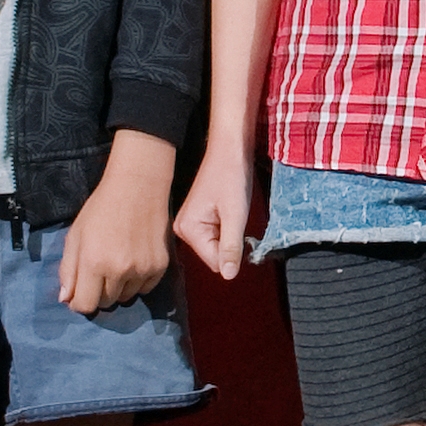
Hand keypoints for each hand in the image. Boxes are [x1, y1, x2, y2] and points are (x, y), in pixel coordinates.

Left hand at [61, 132, 174, 315]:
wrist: (138, 188)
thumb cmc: (100, 209)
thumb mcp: (75, 235)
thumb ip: (67, 269)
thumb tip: (66, 299)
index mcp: (93, 262)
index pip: (85, 306)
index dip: (78, 302)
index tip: (79, 293)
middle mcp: (119, 270)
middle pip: (106, 303)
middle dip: (98, 293)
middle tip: (98, 272)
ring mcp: (142, 270)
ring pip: (126, 297)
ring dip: (118, 288)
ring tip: (117, 264)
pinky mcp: (160, 266)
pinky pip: (145, 289)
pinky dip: (137, 282)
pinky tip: (133, 261)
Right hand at [175, 146, 256, 279]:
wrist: (231, 149)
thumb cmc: (232, 175)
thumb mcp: (236, 214)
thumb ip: (231, 247)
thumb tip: (229, 276)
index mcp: (188, 230)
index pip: (214, 262)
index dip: (233, 252)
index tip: (240, 230)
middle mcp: (184, 229)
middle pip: (214, 256)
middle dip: (231, 243)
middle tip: (236, 217)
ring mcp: (191, 224)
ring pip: (217, 246)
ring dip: (230, 235)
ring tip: (232, 211)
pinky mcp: (199, 218)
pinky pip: (217, 236)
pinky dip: (228, 228)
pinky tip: (229, 210)